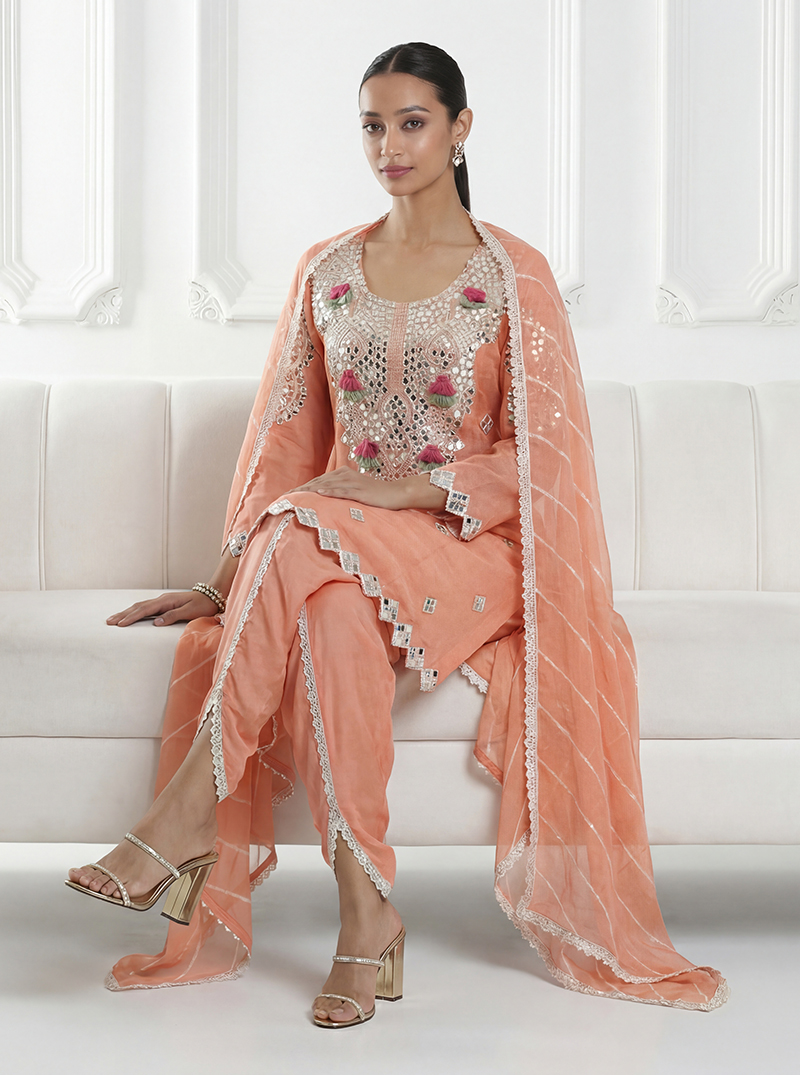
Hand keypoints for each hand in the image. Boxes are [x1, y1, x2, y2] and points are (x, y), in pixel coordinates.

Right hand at [107, 590, 218, 627]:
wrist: (213, 595)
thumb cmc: (203, 605)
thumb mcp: (190, 612)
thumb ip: (173, 616)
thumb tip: (156, 622)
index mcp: (166, 601)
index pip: (145, 610)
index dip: (131, 617)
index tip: (119, 624)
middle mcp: (162, 599)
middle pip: (138, 607)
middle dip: (123, 614)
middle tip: (109, 622)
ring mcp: (163, 601)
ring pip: (140, 606)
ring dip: (127, 612)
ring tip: (114, 619)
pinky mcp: (165, 604)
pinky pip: (146, 608)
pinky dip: (135, 611)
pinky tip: (130, 615)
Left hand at [291, 467, 445, 510]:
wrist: (396, 494)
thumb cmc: (375, 497)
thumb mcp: (353, 496)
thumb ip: (338, 496)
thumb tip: (322, 504)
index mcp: (341, 476)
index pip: (316, 482)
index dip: (299, 489)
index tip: (284, 496)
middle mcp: (344, 475)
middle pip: (316, 482)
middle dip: (298, 490)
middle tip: (281, 498)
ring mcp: (352, 482)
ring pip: (325, 484)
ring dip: (308, 490)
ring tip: (292, 496)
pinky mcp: (360, 490)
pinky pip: (342, 489)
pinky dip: (329, 491)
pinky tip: (318, 493)